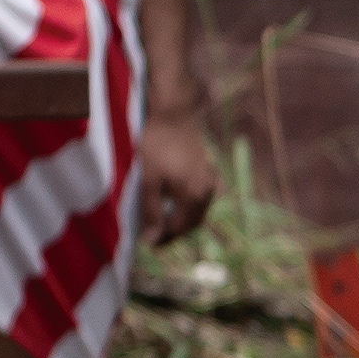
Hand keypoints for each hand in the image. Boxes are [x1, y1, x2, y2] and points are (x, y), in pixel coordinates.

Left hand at [136, 112, 215, 246]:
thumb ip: (152, 211)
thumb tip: (153, 239)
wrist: (174, 115)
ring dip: (183, 220)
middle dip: (174, 232)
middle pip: (192, 223)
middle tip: (154, 235)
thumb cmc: (158, 145)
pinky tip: (179, 203)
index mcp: (194, 197)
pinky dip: (191, 206)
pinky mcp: (210, 172)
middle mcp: (208, 193)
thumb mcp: (149, 180)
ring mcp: (211, 182)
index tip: (147, 242)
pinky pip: (203, 198)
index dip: (163, 238)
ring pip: (199, 211)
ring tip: (164, 221)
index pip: (179, 228)